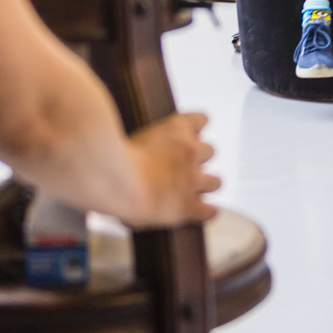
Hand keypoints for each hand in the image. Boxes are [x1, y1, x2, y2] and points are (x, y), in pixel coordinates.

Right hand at [120, 112, 219, 227]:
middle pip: (210, 151)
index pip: (201, 120)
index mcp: (176, 129)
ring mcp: (193, 179)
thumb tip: (149, 147)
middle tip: (182, 168)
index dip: (195, 129)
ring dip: (205, 185)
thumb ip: (152, 139)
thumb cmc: (117, 158)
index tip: (187, 136)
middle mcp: (191, 151)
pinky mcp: (188, 206)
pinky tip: (204, 212)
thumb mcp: (136, 136)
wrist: (118, 181)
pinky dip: (207, 212)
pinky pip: (209, 211)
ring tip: (193, 190)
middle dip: (198, 159)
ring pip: (216, 182)